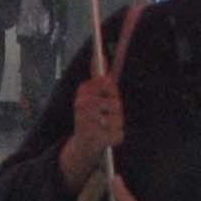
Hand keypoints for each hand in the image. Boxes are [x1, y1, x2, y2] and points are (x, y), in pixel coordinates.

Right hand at [56, 64, 126, 182]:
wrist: (81, 147)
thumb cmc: (91, 118)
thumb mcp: (93, 96)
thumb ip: (99, 78)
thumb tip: (100, 53)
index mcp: (82, 94)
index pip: (108, 84)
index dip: (112, 93)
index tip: (107, 98)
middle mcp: (83, 106)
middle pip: (117, 103)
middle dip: (116, 112)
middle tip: (104, 118)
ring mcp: (88, 122)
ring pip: (119, 120)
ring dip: (116, 126)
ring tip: (103, 129)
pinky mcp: (96, 139)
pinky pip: (118, 135)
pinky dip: (116, 138)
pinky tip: (105, 139)